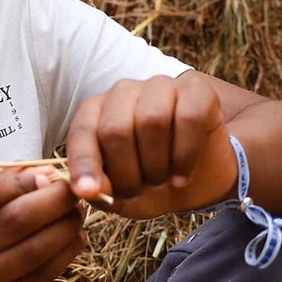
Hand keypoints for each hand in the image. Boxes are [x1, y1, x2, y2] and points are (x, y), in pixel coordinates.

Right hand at [0, 172, 85, 281]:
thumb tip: (45, 172)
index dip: (21, 180)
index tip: (48, 175)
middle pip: (16, 219)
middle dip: (54, 200)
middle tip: (74, 191)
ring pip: (35, 249)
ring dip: (65, 226)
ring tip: (77, 213)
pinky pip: (42, 274)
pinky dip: (66, 252)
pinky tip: (75, 237)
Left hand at [65, 75, 238, 219]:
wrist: (199, 179)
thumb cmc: (149, 181)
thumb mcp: (119, 195)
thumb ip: (99, 190)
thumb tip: (89, 189)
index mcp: (95, 111)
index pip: (83, 132)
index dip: (84, 163)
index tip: (88, 191)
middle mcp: (124, 92)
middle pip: (116, 129)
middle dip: (126, 173)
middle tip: (137, 191)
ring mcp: (161, 86)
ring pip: (152, 121)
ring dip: (156, 166)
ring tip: (161, 181)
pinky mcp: (197, 90)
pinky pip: (189, 118)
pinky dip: (185, 156)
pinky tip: (181, 177)